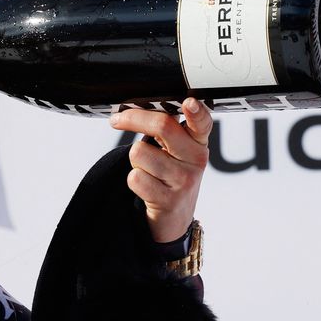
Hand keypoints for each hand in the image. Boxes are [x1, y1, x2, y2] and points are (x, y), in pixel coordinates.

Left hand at [109, 98, 211, 242]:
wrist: (175, 217)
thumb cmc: (172, 177)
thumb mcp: (178, 152)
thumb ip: (167, 130)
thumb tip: (138, 109)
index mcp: (198, 143)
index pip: (202, 123)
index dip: (197, 112)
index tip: (189, 102)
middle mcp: (196, 159)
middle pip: (162, 126)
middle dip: (132, 118)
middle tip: (117, 120)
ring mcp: (183, 180)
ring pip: (139, 152)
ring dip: (135, 160)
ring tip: (147, 169)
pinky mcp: (168, 199)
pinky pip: (135, 177)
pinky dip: (133, 180)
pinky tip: (146, 186)